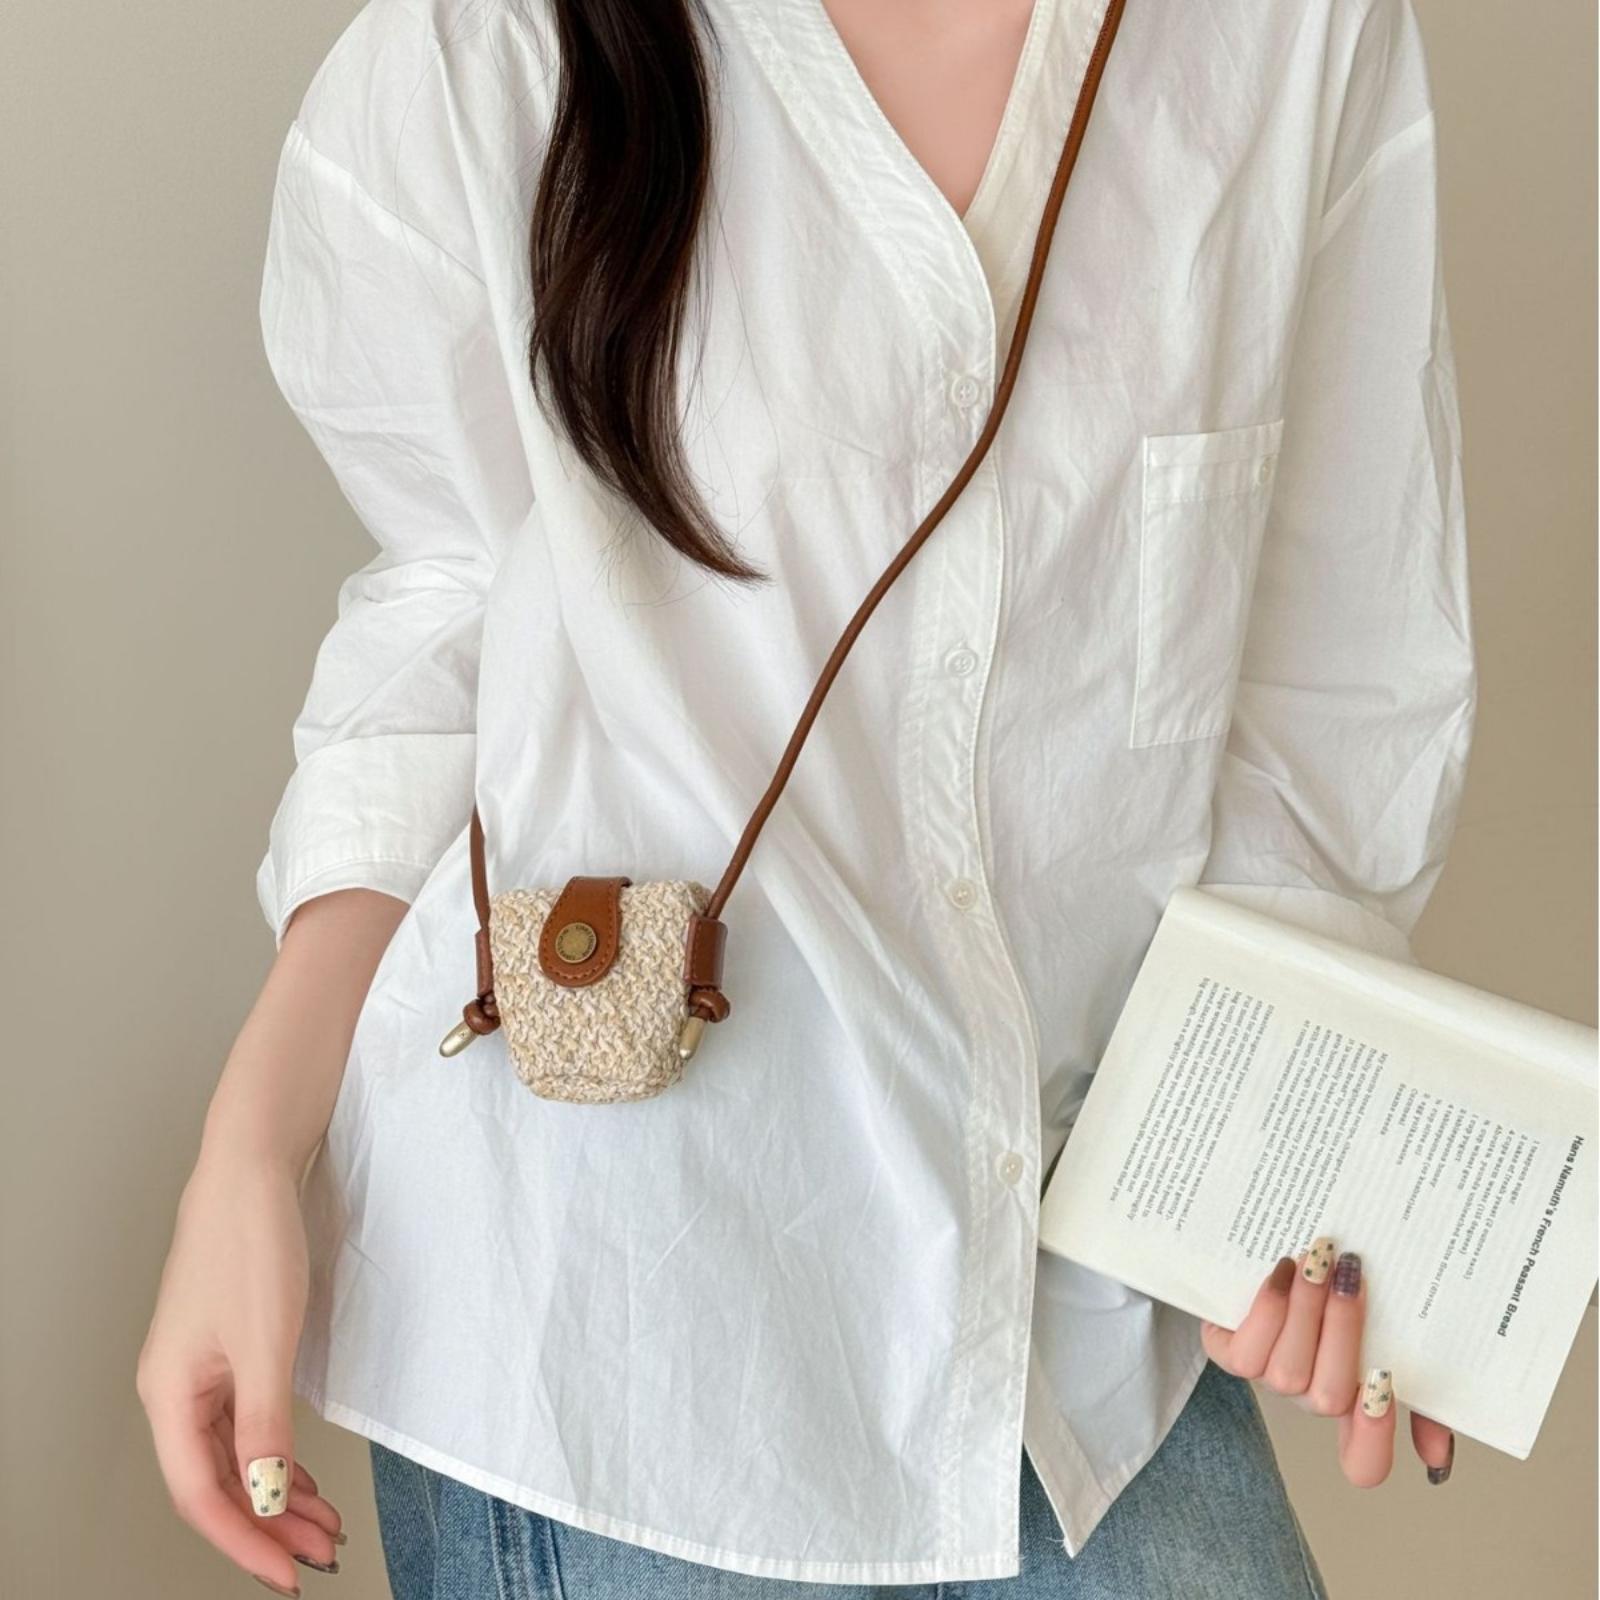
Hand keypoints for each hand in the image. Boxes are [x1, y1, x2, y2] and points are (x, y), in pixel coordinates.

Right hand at [136, 889, 406, 1590]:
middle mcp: (177, 1388)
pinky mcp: (227, 1348)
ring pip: (234, 1454)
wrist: (250, 1169)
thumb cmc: (249, 1243)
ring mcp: (200, 1369)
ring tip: (322, 1524)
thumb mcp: (265, 1342)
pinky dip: (277, 1452)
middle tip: (320, 1554)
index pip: (202, 1494)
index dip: (245, 1541)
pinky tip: (302, 1472)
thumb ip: (265, 1425)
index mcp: (170, 1393)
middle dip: (268, 1524)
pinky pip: (246, 1422)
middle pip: (218, 1480)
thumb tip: (265, 1499)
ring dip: (276, 1492)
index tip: (289, 1574)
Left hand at [1199, 1239, 1455, 1488]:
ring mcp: (1268, 1378)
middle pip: (1331, 1399)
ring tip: (1318, 1262)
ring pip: (1289, 1371)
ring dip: (1306, 1311)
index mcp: (1353, 1404)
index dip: (1376, 1438)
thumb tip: (1436, 1459)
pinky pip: (1245, 1353)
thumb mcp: (1392, 1334)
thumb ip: (1424, 1391)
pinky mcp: (1228, 1353)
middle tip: (1352, 1275)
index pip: (1365, 1462)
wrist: (1268, 1259)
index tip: (1386, 1379)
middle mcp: (1310, 1397)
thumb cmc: (1337, 1299)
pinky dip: (1269, 1308)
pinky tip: (1284, 1271)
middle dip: (1343, 1331)